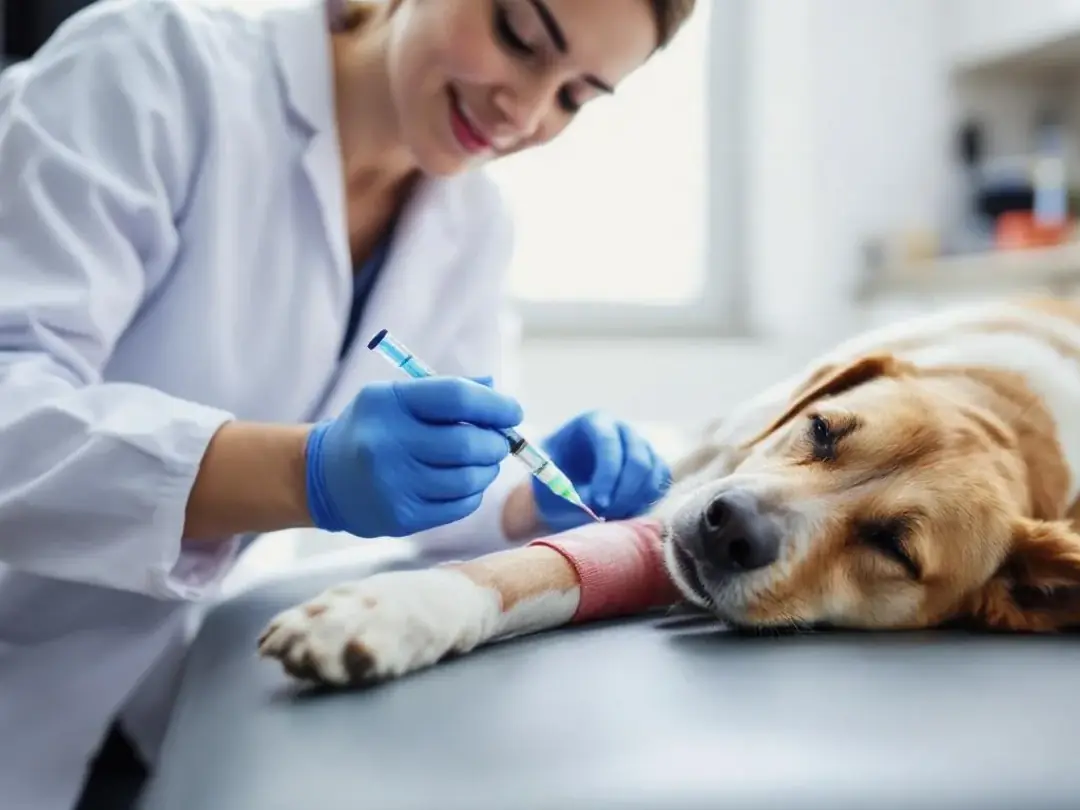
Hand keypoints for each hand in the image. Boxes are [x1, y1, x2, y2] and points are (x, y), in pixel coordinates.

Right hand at [304, 376, 521, 537]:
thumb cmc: (373, 430)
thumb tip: (496, 392)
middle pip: (467, 443)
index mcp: (389, 403)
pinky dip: (472, 493)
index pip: (456, 397)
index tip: (513, 411)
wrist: (324, 478)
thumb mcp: (397, 398)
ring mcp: (393, 484)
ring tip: (482, 462)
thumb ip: (446, 392)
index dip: (494, 405)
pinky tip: (463, 484)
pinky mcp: (401, 517)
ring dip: (487, 470)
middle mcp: (387, 443)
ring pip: (468, 479)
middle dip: (496, 442)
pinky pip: (458, 506)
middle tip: (499, 442)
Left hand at [532, 411, 670, 532]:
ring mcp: (641, 446)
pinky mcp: (652, 464)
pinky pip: (660, 483)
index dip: (606, 474)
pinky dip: (647, 501)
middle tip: (606, 516)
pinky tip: (625, 512)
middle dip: (624, 493)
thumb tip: (595, 504)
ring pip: (653, 473)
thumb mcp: (549, 480)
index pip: (608, 442)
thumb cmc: (553, 476)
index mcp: (594, 422)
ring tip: (611, 517)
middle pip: (638, 459)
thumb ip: (567, 490)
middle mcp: (622, 430)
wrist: (563, 481)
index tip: (597, 503)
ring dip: (635, 500)